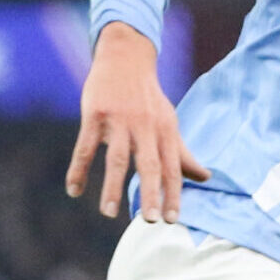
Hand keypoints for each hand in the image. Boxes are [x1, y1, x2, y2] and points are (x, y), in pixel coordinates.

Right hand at [64, 22, 209, 222]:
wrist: (125, 58)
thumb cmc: (148, 98)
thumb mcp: (169, 123)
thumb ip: (183, 153)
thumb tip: (206, 178)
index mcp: (165, 131)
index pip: (172, 167)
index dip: (173, 194)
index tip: (172, 220)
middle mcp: (145, 126)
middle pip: (149, 165)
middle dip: (150, 193)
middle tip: (149, 221)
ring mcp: (119, 120)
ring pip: (117, 159)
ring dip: (113, 187)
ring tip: (109, 214)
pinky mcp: (95, 115)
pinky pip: (85, 147)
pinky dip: (79, 169)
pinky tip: (73, 190)